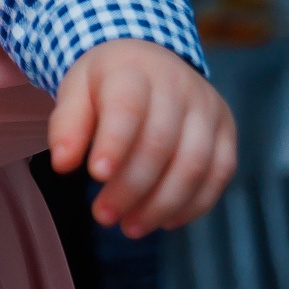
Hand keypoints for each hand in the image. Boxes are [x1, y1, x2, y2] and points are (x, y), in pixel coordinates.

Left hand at [48, 38, 236, 236]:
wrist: (150, 60)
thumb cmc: (106, 83)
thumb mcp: (75, 90)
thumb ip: (67, 124)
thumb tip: (62, 164)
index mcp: (134, 71)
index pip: (128, 108)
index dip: (114, 143)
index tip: (95, 176)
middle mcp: (179, 87)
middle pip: (160, 144)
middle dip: (131, 187)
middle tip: (103, 216)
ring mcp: (208, 109)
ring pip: (194, 164)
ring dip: (162, 204)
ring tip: (130, 227)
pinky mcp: (226, 130)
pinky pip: (219, 173)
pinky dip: (194, 204)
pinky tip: (164, 221)